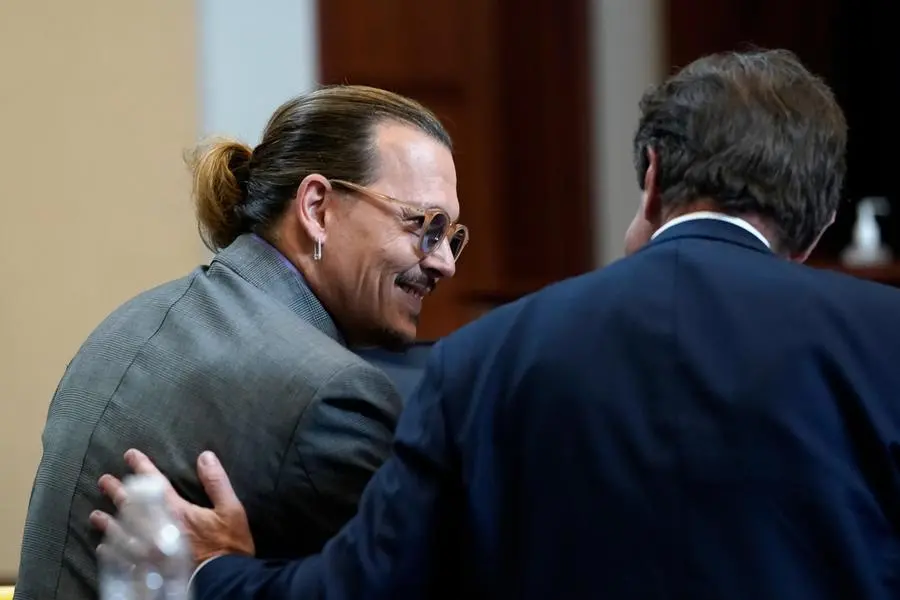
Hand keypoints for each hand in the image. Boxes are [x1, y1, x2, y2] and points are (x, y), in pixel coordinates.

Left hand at [90, 449, 254, 563]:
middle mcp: (156, 530)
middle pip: (131, 507)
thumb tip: (204, 456)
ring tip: (96, 514)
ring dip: (108, 522)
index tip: (130, 455)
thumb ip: (217, 482)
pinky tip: (103, 547)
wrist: (224, 583)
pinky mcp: (148, 570)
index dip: (142, 468)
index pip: (154, 485)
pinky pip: (122, 560)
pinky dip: (111, 552)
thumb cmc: (228, 546)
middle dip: (117, 492)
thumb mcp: (231, 510)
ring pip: (122, 534)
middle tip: (104, 480)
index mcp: (176, 512)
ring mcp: (149, 552)